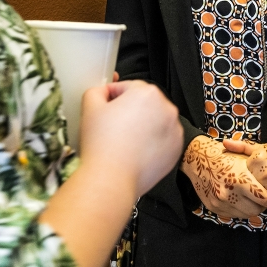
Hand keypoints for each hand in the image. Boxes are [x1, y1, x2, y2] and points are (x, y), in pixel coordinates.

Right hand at [78, 79, 182, 194]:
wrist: (112, 179)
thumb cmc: (102, 144)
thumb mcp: (90, 107)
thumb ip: (97, 91)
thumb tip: (103, 92)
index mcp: (148, 93)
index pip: (128, 87)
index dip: (112, 98)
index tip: (105, 109)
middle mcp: (167, 109)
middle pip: (144, 104)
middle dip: (129, 112)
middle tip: (112, 127)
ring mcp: (175, 130)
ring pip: (155, 122)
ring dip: (142, 127)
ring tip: (123, 142)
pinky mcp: (176, 149)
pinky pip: (162, 140)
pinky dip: (151, 143)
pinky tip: (135, 152)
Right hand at [181, 135, 266, 218]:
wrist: (196, 159)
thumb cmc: (223, 156)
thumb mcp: (242, 157)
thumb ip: (258, 168)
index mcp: (240, 179)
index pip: (262, 198)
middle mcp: (230, 194)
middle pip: (255, 210)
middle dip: (263, 207)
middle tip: (266, 201)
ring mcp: (220, 202)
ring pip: (244, 215)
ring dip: (251, 209)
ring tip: (253, 201)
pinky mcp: (213, 207)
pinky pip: (232, 215)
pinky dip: (239, 210)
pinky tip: (240, 201)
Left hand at [222, 137, 266, 200]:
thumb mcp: (263, 148)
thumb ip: (242, 147)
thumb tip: (224, 143)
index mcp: (257, 158)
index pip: (240, 173)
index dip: (243, 176)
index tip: (249, 174)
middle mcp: (263, 171)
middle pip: (247, 185)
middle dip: (250, 186)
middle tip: (261, 181)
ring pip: (256, 195)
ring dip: (258, 194)